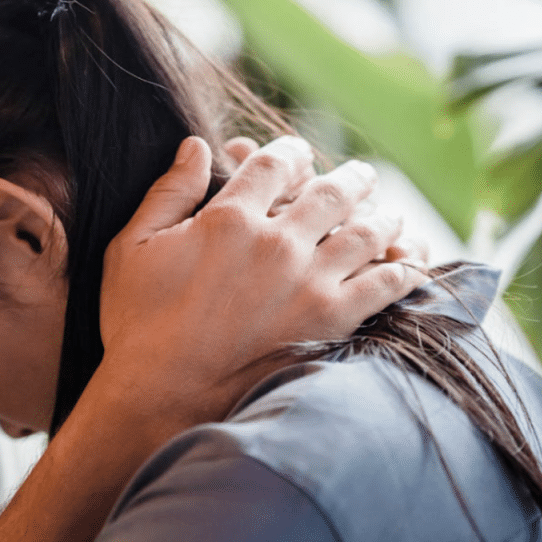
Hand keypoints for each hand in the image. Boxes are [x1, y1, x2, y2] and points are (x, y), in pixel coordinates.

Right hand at [97, 135, 427, 429]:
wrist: (158, 395)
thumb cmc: (136, 323)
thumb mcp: (131, 247)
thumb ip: (167, 191)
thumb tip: (194, 145)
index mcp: (229, 217)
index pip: (276, 163)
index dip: (293, 151)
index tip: (301, 152)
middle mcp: (276, 242)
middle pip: (330, 191)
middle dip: (351, 178)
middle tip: (363, 175)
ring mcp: (308, 281)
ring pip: (365, 231)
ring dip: (383, 216)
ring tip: (390, 214)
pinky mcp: (330, 321)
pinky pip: (384, 284)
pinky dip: (403, 268)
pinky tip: (410, 262)